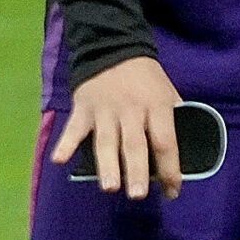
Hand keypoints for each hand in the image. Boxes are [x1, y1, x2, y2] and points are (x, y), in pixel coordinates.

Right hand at [54, 56, 184, 200]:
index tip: (172, 192)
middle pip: (134, 143)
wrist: (111, 45)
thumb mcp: (168, 94)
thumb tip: (180, 160)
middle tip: (137, 195)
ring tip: (109, 187)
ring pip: (106, 140)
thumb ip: (174, 122)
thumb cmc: (146, 79)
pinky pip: (74, 128)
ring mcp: (104, 108)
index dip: (170, 169)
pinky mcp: (83, 106)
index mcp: (157, 106)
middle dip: (136, 170)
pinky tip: (59, 160)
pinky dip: (65, 143)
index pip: (165, 141)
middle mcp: (131, 109)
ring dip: (107, 164)